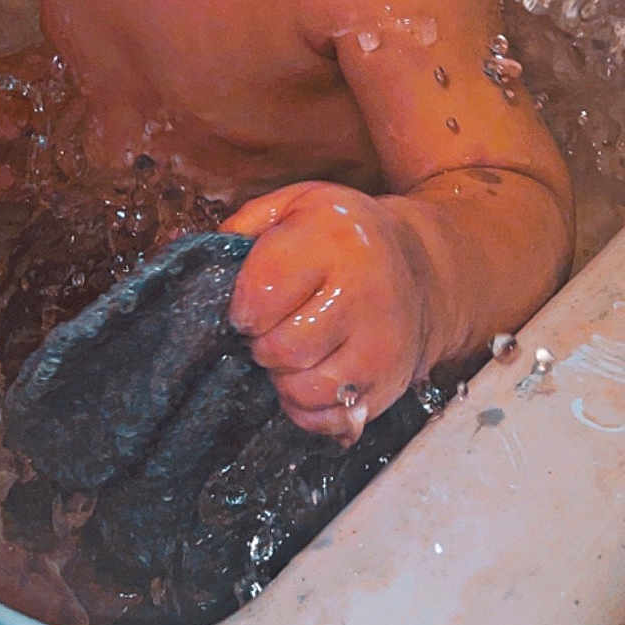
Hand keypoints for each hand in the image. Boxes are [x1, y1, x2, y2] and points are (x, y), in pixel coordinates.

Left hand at [222, 181, 429, 446]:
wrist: (423, 268)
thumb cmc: (344, 236)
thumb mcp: (298, 204)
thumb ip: (247, 225)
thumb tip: (200, 262)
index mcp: (334, 240)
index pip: (263, 293)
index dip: (242, 307)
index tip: (248, 305)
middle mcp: (364, 293)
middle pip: (280, 347)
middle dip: (261, 343)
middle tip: (270, 328)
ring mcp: (381, 345)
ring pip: (303, 389)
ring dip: (283, 377)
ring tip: (291, 351)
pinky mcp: (389, 384)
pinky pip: (329, 419)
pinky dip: (306, 407)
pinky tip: (310, 375)